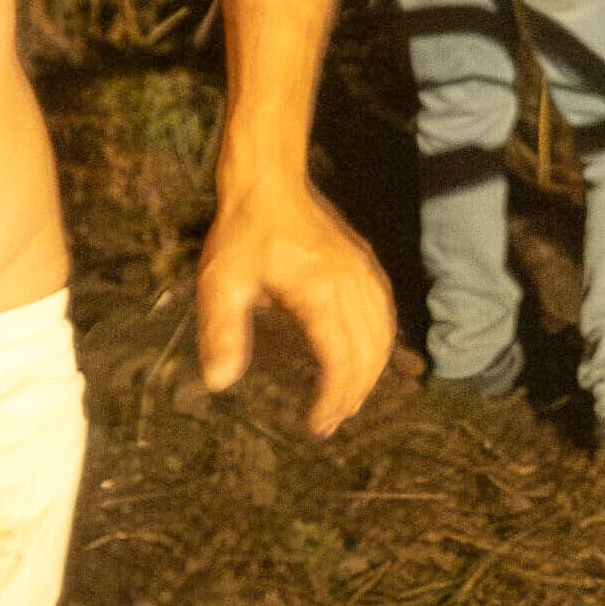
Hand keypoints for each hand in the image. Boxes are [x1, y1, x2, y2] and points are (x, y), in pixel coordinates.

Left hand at [196, 177, 393, 437]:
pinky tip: (366, 357)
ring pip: (382, 334)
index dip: (333, 399)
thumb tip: (220, 383)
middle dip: (352, 395)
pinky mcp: (364, 262)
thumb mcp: (221, 283)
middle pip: (368, 354)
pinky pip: (384, 312)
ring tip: (347, 401)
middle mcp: (351, 285)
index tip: (315, 425)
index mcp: (321, 294)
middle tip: (329, 423)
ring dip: (371, 373)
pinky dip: (380, 343)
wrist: (270, 180)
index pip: (341, 360)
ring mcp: (363, 272)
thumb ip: (221, 333)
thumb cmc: (243, 232)